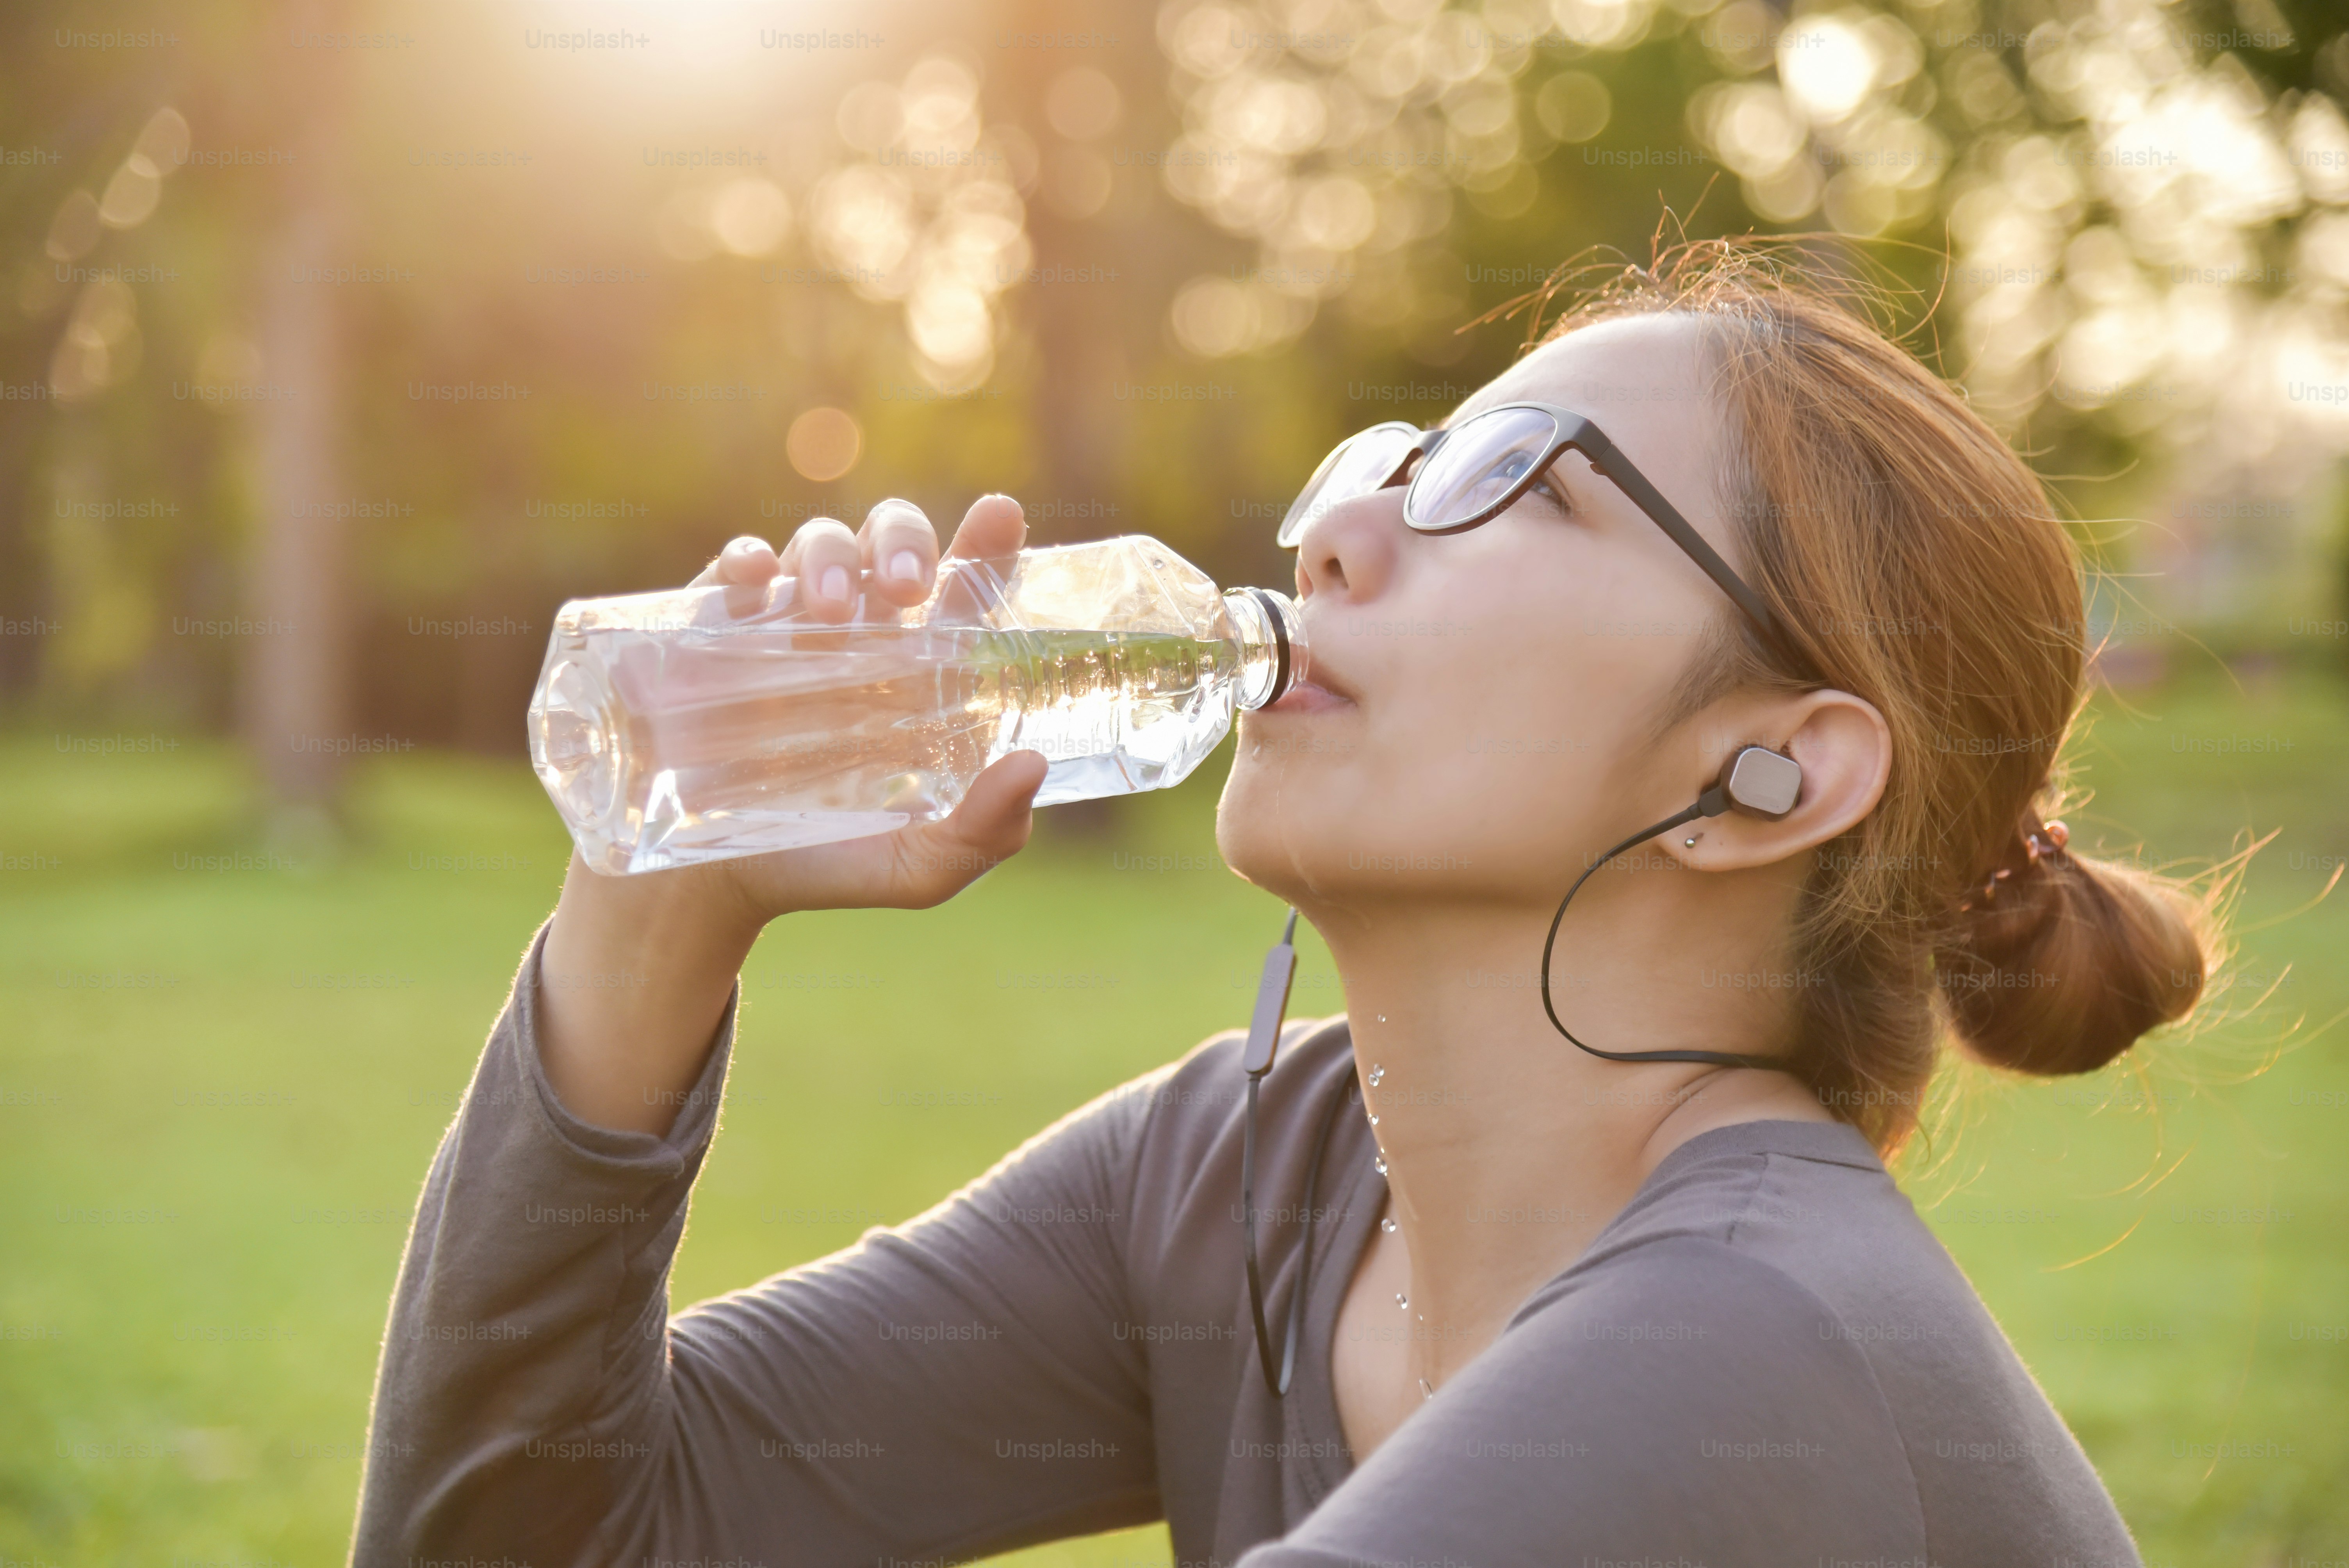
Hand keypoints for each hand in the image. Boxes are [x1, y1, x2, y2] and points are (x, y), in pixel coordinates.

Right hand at [677, 493, 1045, 920]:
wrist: (710, 885)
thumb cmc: (825, 866)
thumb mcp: (918, 868)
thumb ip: (986, 830)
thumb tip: (1033, 766)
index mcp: (922, 671)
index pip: (966, 589)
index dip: (987, 545)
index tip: (1001, 516)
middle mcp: (861, 634)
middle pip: (894, 543)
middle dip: (904, 540)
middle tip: (907, 586)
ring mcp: (787, 625)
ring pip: (819, 543)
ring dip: (830, 556)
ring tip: (828, 611)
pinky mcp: (715, 630)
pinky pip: (734, 568)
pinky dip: (746, 559)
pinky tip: (755, 580)